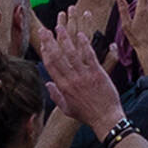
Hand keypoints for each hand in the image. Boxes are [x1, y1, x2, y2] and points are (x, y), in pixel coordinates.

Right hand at [39, 20, 121, 136]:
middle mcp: (71, 79)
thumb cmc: (87, 115)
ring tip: (60, 27)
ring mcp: (84, 75)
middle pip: (57, 57)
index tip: (42, 42)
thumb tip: (47, 85)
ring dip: (65, 39)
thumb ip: (56, 96)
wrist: (105, 119)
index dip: (45, 52)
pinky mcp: (97, 73)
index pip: (50, 66)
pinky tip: (80, 34)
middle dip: (49, 42)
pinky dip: (84, 44)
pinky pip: (89, 56)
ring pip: (71, 53)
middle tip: (44, 30)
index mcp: (63, 87)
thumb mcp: (67, 109)